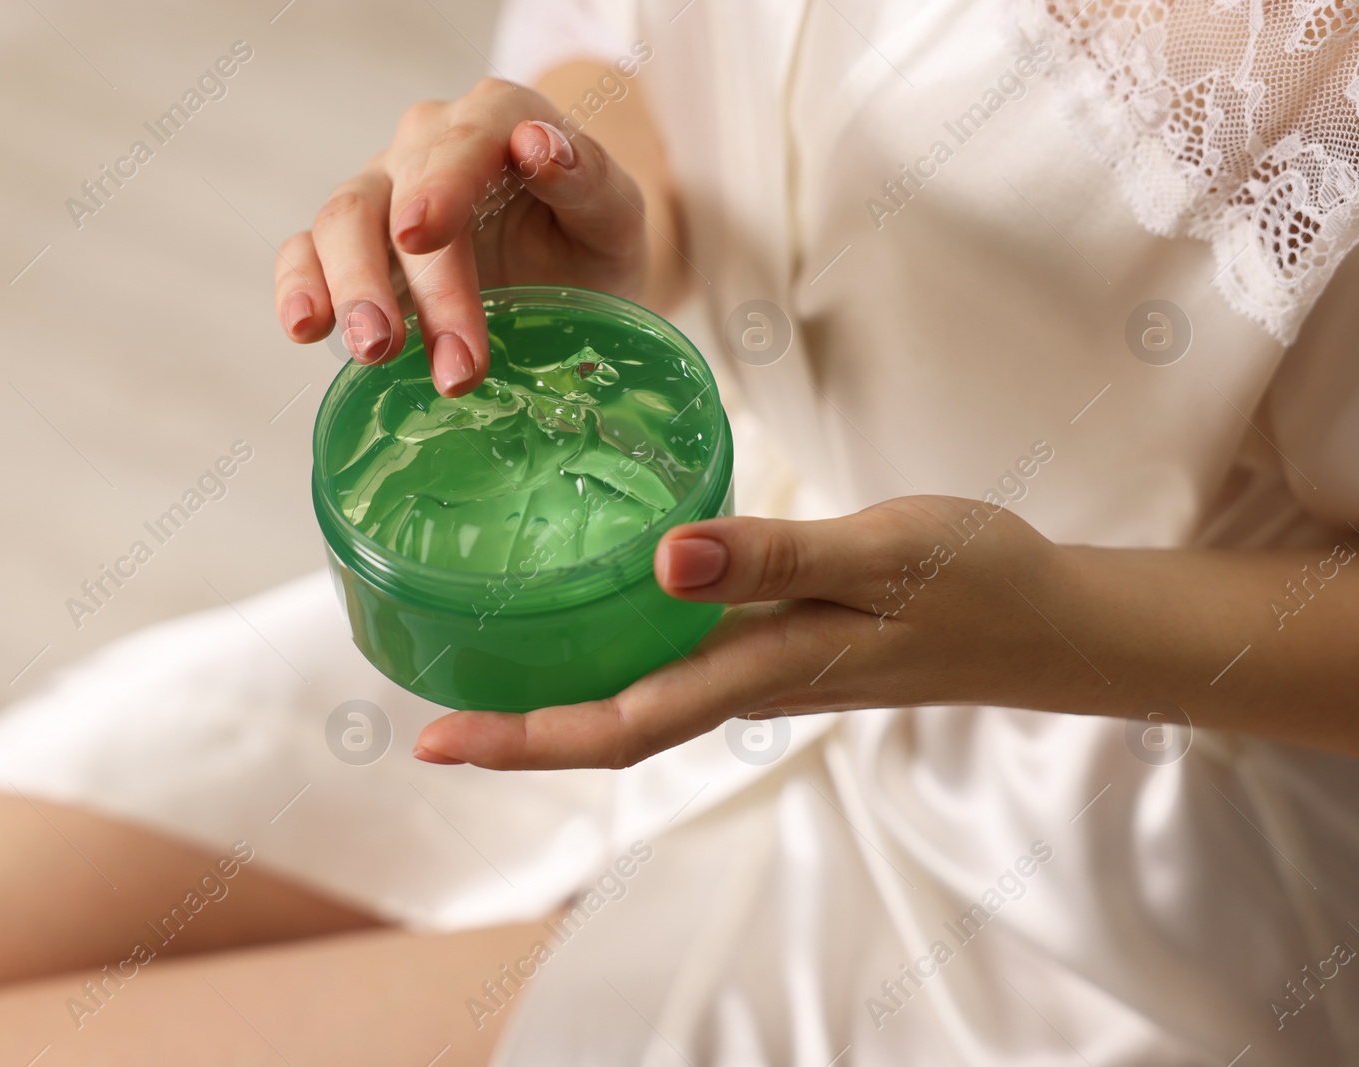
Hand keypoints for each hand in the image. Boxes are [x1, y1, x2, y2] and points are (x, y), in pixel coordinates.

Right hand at [274, 77, 648, 395]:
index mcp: (498, 119)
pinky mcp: (350, 246)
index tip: (423, 234)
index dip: (441, 184)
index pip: (464, 139)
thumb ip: (590, 180)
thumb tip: (540, 145)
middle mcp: (428, 146)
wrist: (571, 277)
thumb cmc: (592, 242)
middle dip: (422, 284)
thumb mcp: (617, 218)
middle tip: (450, 361)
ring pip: (342, 222)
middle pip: (399, 195)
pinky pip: (305, 253)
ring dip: (355, 291)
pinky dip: (299, 288)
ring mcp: (382, 193)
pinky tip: (305, 328)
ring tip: (377, 352)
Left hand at [414, 496, 1081, 768]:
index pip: (622, 722)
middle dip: (520, 732)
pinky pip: (679, 663)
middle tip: (431, 719)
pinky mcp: (781, 641)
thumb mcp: (878, 556)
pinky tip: (594, 615)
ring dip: (560, 701)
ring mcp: (764, 667)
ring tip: (483, 669)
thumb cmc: (973, 582)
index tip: (438, 743)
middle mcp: (747, 680)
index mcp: (760, 667)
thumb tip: (661, 561)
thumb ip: (773, 557)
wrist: (1047, 621)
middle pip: (614, 724)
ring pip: (642, 697)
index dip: (527, 738)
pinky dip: (618, 653)